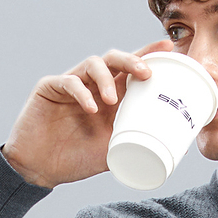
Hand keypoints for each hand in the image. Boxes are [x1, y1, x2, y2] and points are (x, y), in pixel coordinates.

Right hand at [1, 38, 174, 187]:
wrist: (39, 169)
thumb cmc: (76, 159)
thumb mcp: (114, 152)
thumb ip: (138, 144)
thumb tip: (178, 146)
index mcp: (110, 97)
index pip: (131, 70)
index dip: (148, 55)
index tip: (168, 47)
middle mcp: (92, 85)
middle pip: (114, 59)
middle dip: (132, 60)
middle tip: (145, 73)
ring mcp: (71, 84)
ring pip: (92, 63)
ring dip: (106, 78)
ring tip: (112, 101)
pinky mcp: (49, 88)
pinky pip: (68, 81)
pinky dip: (82, 92)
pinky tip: (91, 108)